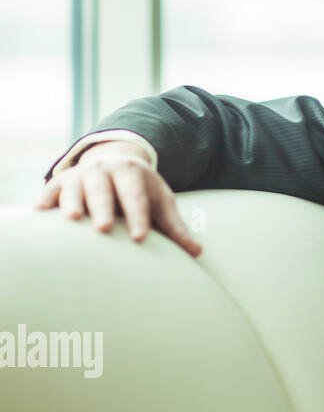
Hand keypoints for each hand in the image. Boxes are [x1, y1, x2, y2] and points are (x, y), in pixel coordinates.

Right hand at [33, 140, 202, 257]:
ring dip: (72, 202)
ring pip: (75, 187)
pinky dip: (45, 199)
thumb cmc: (142, 190)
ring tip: (71, 219)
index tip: (140, 237)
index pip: (137, 196)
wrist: (116, 160)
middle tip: (103, 228)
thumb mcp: (160, 202)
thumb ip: (175, 227)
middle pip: (104, 189)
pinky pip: (51, 190)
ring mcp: (81, 175)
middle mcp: (105, 170)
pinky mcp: (61, 182)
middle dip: (103, 208)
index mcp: (133, 173)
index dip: (139, 216)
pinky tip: (39, 212)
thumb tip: (197, 252)